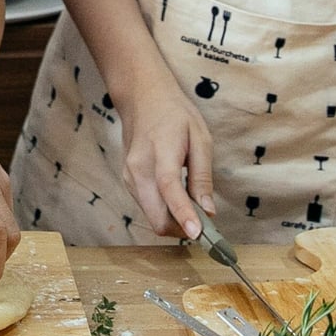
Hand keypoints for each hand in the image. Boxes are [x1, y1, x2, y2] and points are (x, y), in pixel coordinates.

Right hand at [118, 80, 215, 238]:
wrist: (142, 101)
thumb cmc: (175, 116)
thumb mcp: (200, 139)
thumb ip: (202, 176)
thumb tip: (208, 210)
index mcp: (160, 153)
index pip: (170, 189)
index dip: (184, 214)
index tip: (197, 234)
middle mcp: (138, 170)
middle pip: (156, 216)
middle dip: (181, 228)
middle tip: (205, 225)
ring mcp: (129, 179)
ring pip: (152, 217)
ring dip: (173, 221)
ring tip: (192, 208)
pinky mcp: (127, 183)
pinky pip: (147, 208)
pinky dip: (164, 212)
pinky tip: (176, 200)